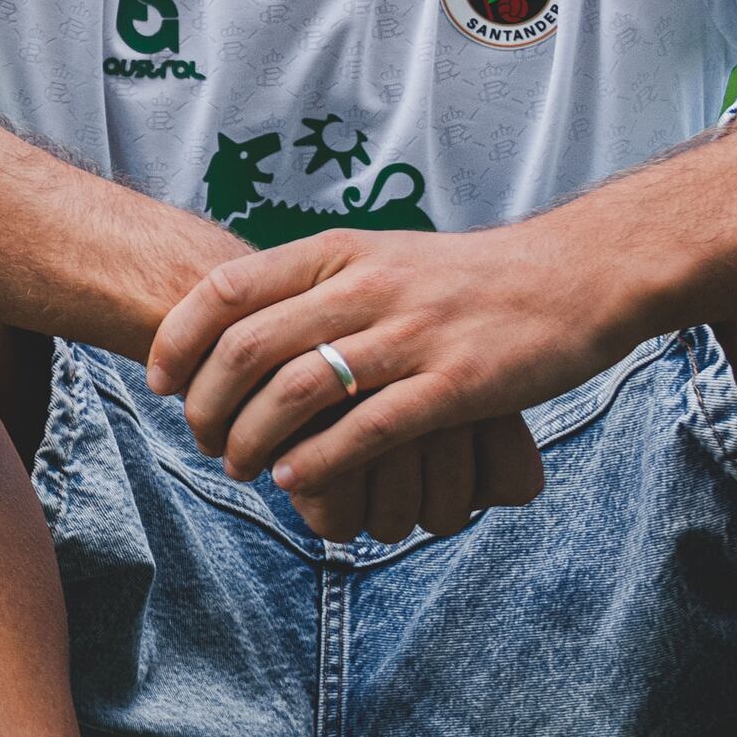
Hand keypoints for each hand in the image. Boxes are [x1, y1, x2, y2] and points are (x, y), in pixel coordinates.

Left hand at [143, 224, 640, 542]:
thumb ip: (317, 285)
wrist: (577, 275)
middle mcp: (367, 289)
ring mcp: (412, 336)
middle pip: (248, 348)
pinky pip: (368, 429)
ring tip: (242, 467)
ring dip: (253, 440)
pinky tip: (297, 482)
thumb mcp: (383, 257)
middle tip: (200, 440)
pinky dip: (321, 461)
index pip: (227, 289)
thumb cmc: (470, 278)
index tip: (158, 381)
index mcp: (341, 254)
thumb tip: (240, 322)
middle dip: (207, 405)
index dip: (178, 340)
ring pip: (297, 392)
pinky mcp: (456, 385)